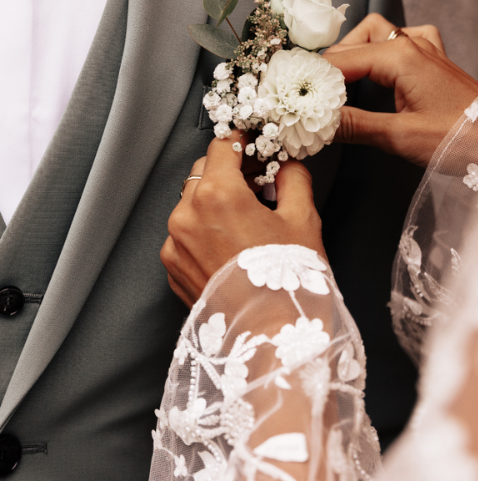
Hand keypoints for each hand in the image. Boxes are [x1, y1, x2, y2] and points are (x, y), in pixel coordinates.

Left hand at [161, 136, 324, 306]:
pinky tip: (232, 245)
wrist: (271, 339)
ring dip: (215, 202)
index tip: (254, 145)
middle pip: (204, 171)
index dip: (243, 141)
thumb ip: (293, 179)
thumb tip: (287, 166)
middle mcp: (187, 215)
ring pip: (192, 203)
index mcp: (217, 194)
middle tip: (258, 183)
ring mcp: (174, 244)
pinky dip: (204, 231)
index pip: (223, 146)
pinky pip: (185, 235)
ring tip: (246, 220)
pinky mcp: (172, 268)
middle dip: (229, 171)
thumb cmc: (287, 283)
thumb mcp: (302, 218)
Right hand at [325, 13, 477, 166]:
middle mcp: (413, 45)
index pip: (342, 61)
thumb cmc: (461, 139)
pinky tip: (382, 67)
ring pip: (379, 33)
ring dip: (357, 49)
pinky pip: (406, 38)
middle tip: (311, 91)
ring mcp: (428, 50)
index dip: (314, 76)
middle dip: (330, 64)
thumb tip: (317, 123)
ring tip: (339, 78)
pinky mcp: (438, 62)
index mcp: (401, 57)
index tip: (290, 92)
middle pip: (356, 41)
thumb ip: (356, 126)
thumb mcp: (401, 137)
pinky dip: (387, 47)